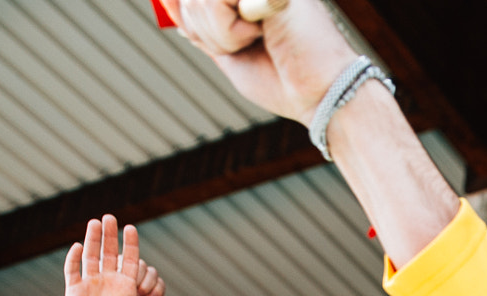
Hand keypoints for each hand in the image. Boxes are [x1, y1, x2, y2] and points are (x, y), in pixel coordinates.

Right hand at [63, 216, 186, 295]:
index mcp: (126, 288)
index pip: (130, 260)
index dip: (130, 244)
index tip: (131, 228)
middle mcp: (109, 284)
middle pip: (109, 253)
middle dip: (110, 236)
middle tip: (111, 217)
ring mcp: (90, 286)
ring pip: (91, 257)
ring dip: (92, 240)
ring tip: (95, 222)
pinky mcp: (74, 292)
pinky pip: (73, 271)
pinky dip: (75, 258)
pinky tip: (79, 246)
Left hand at [173, 0, 355, 121]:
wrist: (321, 95)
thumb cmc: (283, 80)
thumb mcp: (228, 49)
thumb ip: (199, 23)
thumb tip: (166, 1)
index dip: (189, 14)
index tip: (222, 38)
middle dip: (205, 28)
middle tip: (245, 44)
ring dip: (219, 34)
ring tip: (257, 41)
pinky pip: (215, 1)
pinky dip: (228, 30)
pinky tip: (261, 34)